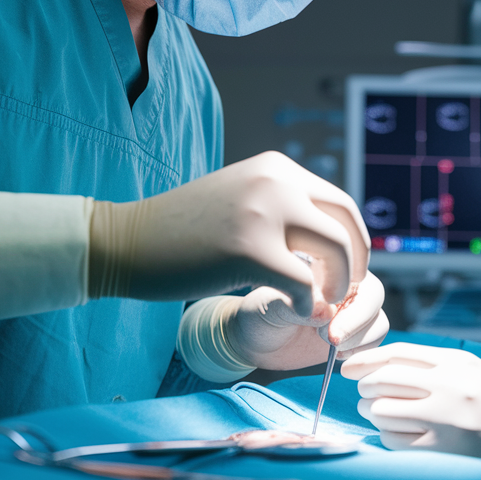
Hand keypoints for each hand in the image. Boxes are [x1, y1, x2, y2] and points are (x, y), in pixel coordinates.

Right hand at [89, 152, 368, 315]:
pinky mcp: (248, 249)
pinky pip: (304, 283)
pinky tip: (293, 312)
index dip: (353, 242)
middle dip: (355, 264)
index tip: (342, 272)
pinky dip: (307, 305)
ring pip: (336, 250)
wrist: (125, 241)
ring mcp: (263, 211)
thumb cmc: (180, 231)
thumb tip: (325, 235)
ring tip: (320, 304)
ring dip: (338, 285)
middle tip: (341, 293)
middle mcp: (276, 180)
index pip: (341, 202)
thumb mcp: (240, 201)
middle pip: (347, 223)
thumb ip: (280, 207)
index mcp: (276, 167)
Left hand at [228, 272, 388, 369]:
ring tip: (330, 347)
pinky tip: (338, 356)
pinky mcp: (354, 334)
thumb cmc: (258, 315)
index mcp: (326, 265)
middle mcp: (344, 283)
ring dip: (360, 338)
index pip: (355, 269)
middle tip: (330, 339)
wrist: (255, 343)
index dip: (349, 295)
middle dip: (356, 321)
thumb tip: (326, 312)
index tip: (327, 321)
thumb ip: (293, 304)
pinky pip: (374, 339)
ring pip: (378, 320)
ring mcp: (352, 309)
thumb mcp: (267, 307)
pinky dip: (363, 350)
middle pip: (374, 295)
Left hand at [342, 343, 480, 479]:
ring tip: (376, 410)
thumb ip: (435, 363)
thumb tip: (384, 363)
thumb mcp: (475, 369)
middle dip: (365, 385)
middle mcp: (450, 388)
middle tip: (363, 390)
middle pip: (385, 380)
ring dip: (372, 410)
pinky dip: (386, 434)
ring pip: (383, 411)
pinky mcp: (444, 450)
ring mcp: (445, 421)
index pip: (398, 354)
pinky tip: (393, 431)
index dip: (367, 359)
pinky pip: (395, 440)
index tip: (351, 366)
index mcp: (457, 363)